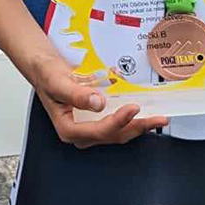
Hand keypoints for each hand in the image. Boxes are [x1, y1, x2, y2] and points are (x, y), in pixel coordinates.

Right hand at [34, 60, 168, 147]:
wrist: (46, 69)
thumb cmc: (47, 76)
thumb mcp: (57, 81)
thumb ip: (76, 94)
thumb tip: (97, 102)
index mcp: (68, 128)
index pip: (98, 131)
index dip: (118, 121)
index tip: (132, 108)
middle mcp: (80, 132)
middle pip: (113, 136)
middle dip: (137, 128)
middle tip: (156, 118)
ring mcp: (89, 128)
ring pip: (118, 133)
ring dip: (139, 126)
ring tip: (158, 119)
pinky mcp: (97, 120)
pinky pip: (118, 124)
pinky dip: (132, 118)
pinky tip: (145, 112)